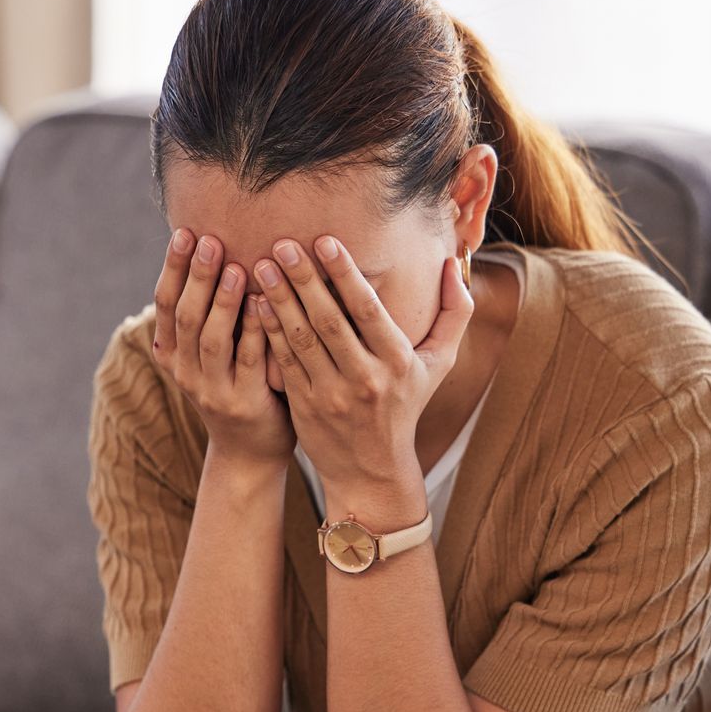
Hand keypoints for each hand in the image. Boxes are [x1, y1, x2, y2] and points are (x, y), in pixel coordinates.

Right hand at [152, 228, 294, 469]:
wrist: (249, 452)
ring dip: (223, 302)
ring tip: (236, 267)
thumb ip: (207, 313)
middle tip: (210, 239)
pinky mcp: (244, 404)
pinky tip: (264, 303)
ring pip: (212, 340)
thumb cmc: (235, 385)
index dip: (172, 268)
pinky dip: (254, 330)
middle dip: (197, 276)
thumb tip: (212, 249)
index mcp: (171, 354)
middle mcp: (185, 372)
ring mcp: (212, 390)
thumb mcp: (209, 353)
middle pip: (186, 317)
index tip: (185, 232)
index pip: (165, 304)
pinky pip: (248, 361)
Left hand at [253, 237, 473, 503]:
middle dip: (304, 280)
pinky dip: (269, 332)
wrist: (371, 470)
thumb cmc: (406, 405)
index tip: (325, 241)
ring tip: (261, 266)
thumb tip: (455, 261)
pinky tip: (255, 304)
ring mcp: (331, 395)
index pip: (368, 311)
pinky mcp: (304, 407)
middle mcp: (365, 379)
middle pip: (329, 322)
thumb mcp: (440, 363)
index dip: (345, 275)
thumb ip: (454, 312)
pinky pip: (284, 362)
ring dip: (279, 301)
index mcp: (398, 362)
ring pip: (301, 340)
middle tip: (282, 244)